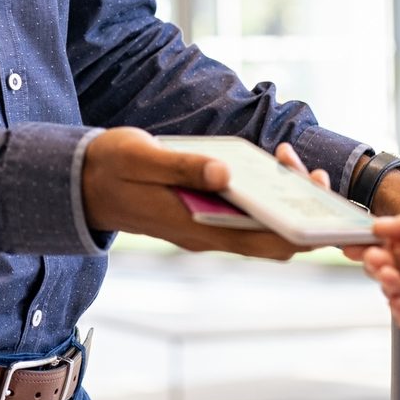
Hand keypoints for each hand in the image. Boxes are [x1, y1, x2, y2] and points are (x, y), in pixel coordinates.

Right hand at [81, 129, 328, 260]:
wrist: (81, 183)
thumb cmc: (110, 167)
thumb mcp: (141, 159)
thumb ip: (182, 167)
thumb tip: (226, 174)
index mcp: (195, 228)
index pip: (265, 242)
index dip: (302, 228)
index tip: (318, 194)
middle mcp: (207, 235)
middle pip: (273, 238)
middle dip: (302, 210)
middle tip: (314, 172)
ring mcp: (206, 227)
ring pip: (260, 225)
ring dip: (283, 198)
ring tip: (288, 157)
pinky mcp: (203, 214)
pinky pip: (244, 212)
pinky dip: (262, 191)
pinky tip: (265, 163)